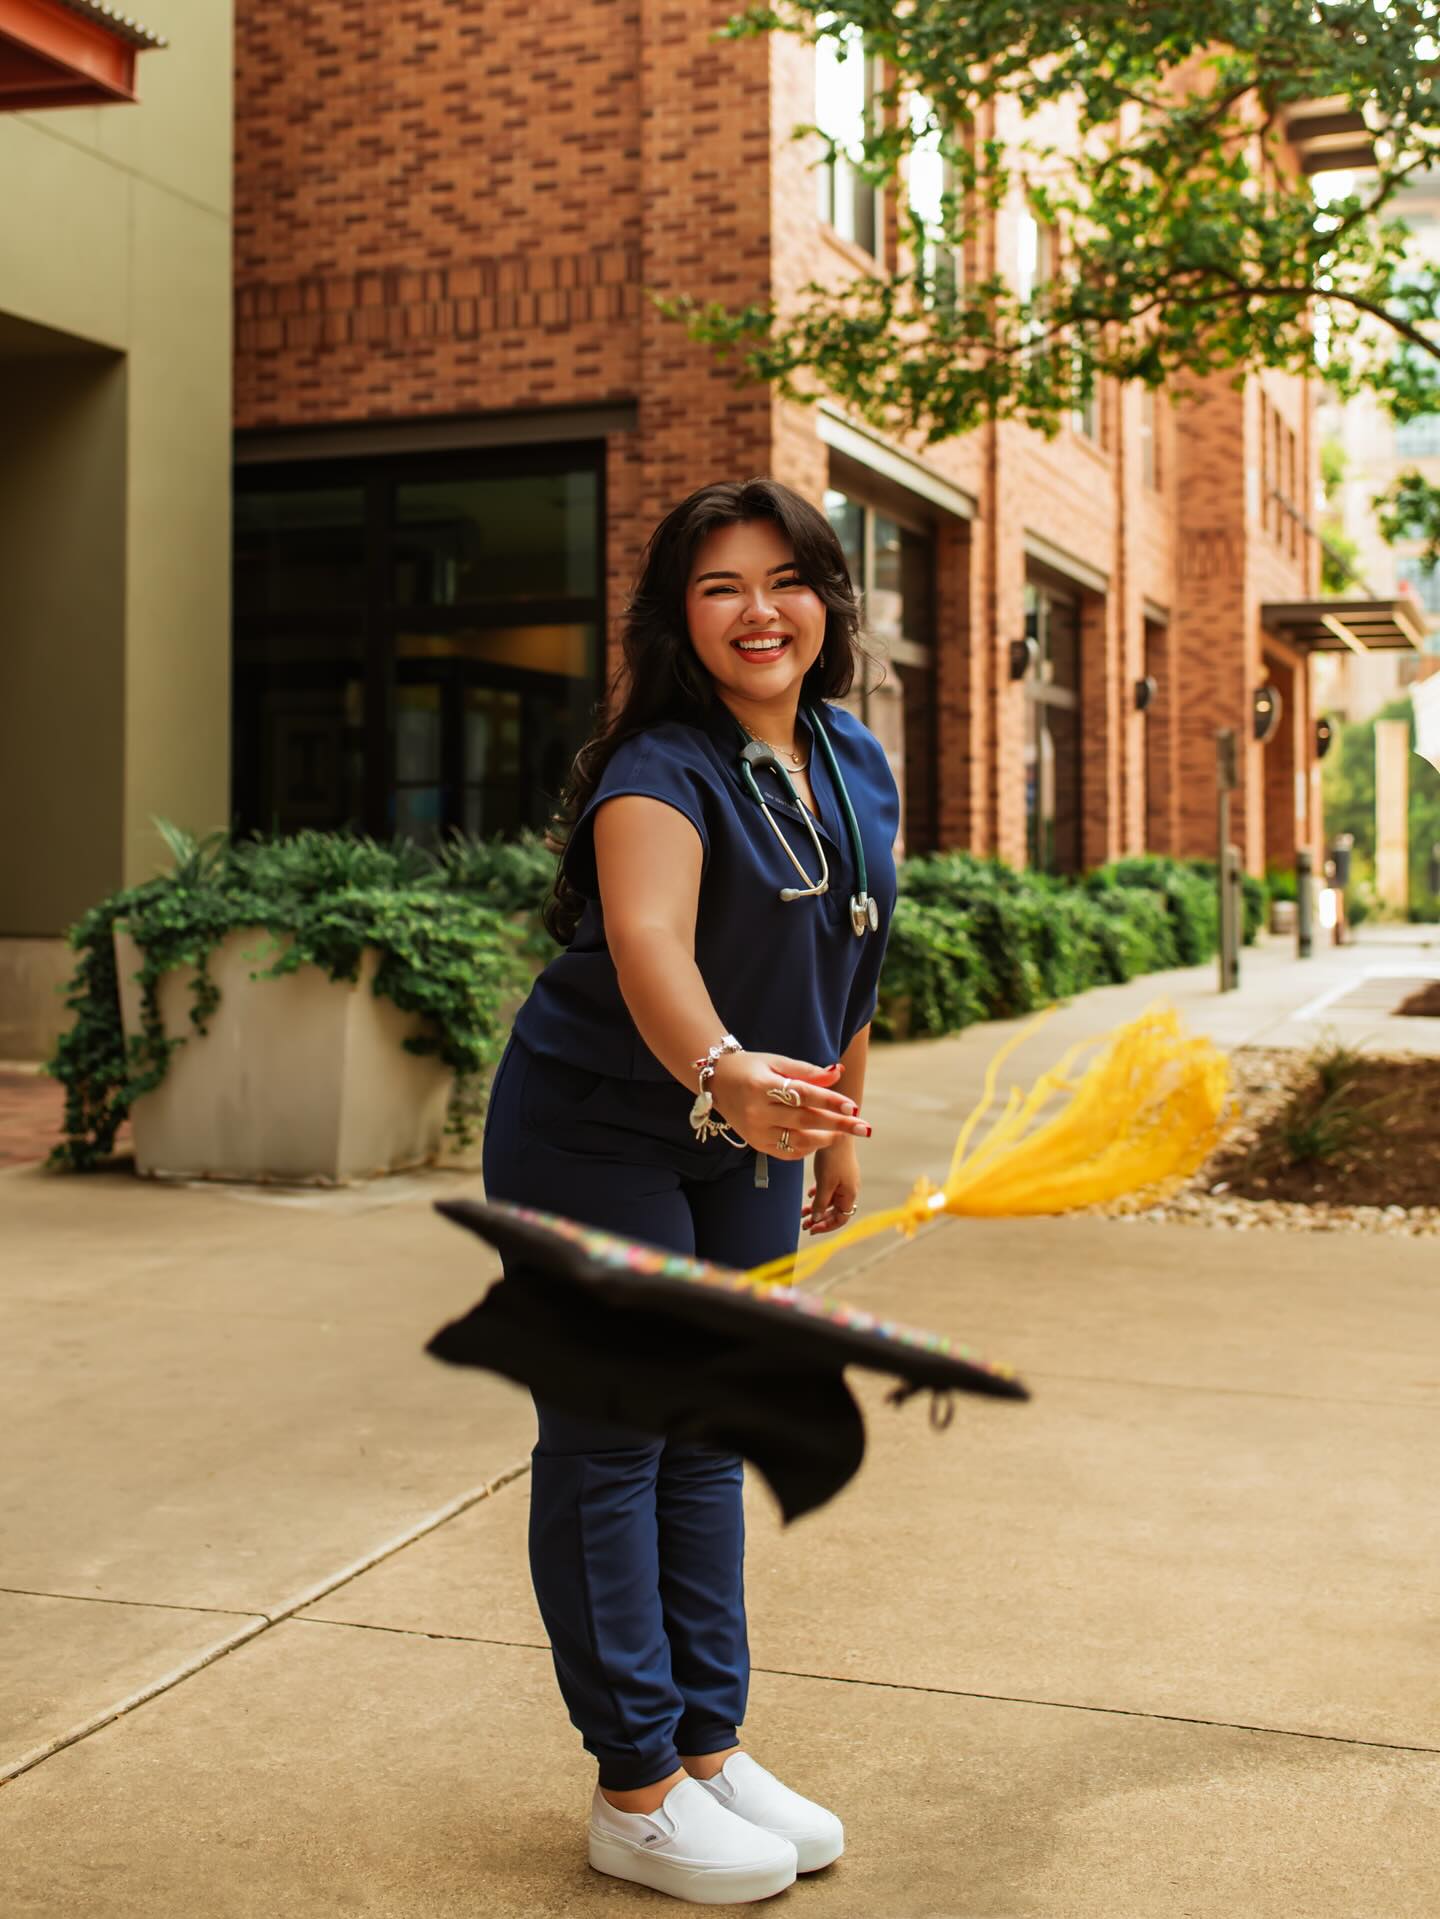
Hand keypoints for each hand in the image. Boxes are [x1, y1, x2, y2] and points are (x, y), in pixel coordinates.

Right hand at [707, 1052, 872, 1160]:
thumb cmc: (751, 1067)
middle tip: (863, 1127)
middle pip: (805, 1120)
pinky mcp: (756, 1144)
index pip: (803, 1095)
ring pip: (798, 1141)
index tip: (853, 1107)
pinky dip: (807, 1148)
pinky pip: (787, 1152)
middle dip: (837, 1124)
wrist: (717, 1082)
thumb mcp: (777, 1062)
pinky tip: (820, 1139)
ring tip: (843, 1133)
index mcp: (762, 1086)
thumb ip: (808, 1071)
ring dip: (825, 1139)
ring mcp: (755, 1131)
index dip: (830, 1101)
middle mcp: (757, 1112)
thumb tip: (838, 1072)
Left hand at [802, 1138, 861, 1234]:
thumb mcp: (825, 1184)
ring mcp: (844, 1179)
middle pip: (836, 1211)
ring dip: (818, 1207)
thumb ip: (821, 1203)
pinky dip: (820, 1194)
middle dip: (820, 1219)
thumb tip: (817, 1218)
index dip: (827, 1226)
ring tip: (803, 1212)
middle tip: (805, 1225)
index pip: (841, 1219)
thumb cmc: (832, 1158)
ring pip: (831, 1200)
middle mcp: (849, 1188)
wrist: (836, 1132)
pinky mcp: (838, 1170)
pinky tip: (810, 1194)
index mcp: (850, 1194)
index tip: (812, 1229)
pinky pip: (830, 1188)